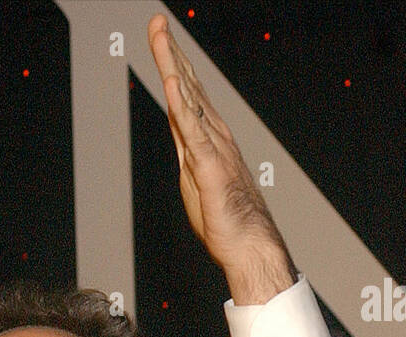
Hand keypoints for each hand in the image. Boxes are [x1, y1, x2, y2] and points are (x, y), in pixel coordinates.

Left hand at [147, 14, 295, 303]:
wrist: (249, 245)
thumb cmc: (226, 219)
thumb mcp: (196, 178)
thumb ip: (189, 151)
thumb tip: (181, 133)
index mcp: (207, 138)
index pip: (186, 95)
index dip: (174, 64)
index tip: (162, 38)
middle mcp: (212, 135)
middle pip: (187, 86)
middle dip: (170, 52)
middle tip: (157, 21)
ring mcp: (212, 147)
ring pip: (188, 99)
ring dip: (173, 66)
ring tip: (160, 36)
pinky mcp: (210, 166)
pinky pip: (193, 131)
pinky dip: (183, 106)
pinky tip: (174, 83)